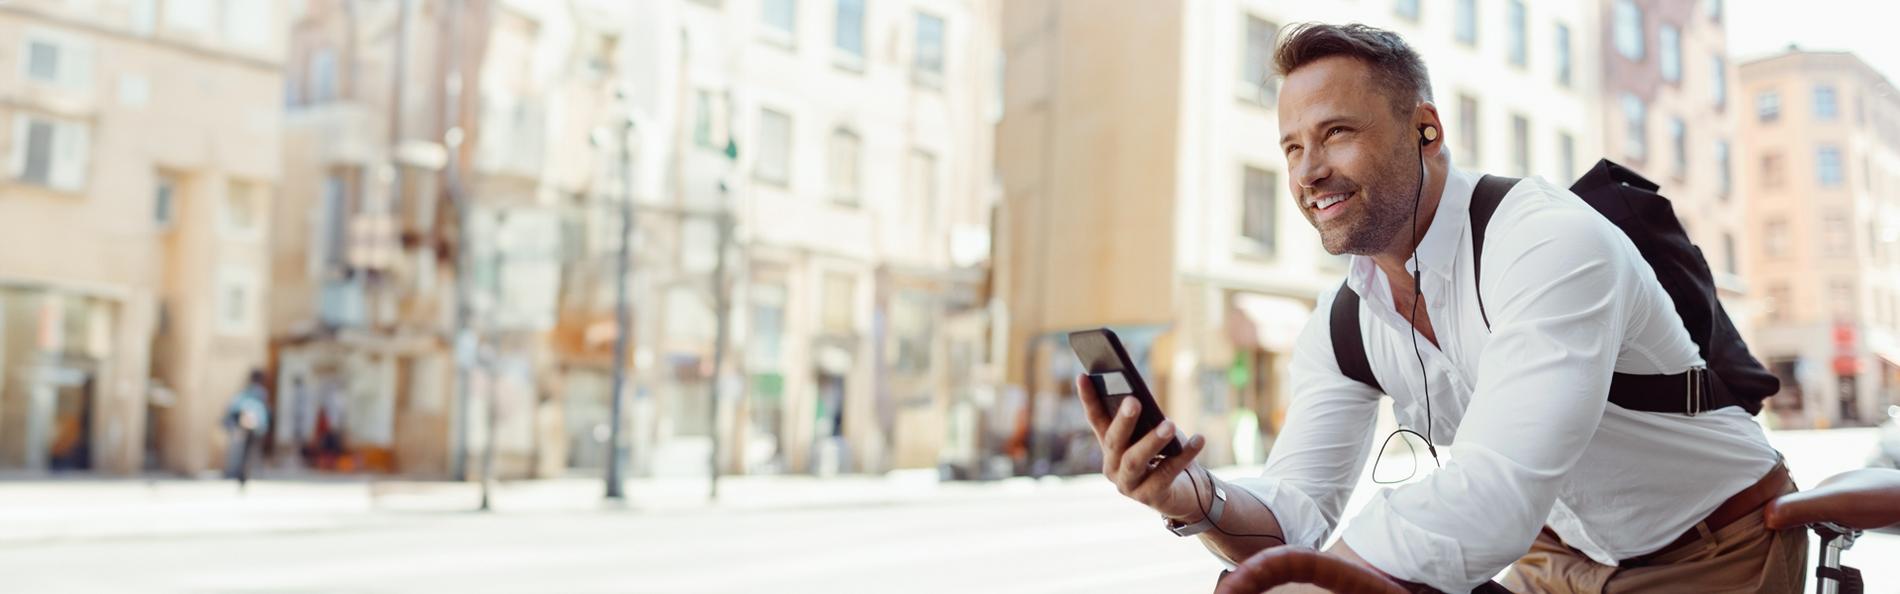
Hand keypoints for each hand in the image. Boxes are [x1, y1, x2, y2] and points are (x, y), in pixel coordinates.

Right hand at [1075, 374, 1209, 521]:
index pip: (1097, 420)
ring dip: (1152, 441)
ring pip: (1135, 460)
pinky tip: (1198, 439)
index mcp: (1111, 447)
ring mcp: (1128, 485)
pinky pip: (1167, 473)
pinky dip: (1184, 455)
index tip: (1083, 376)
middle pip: (1114, 441)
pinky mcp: (1150, 498)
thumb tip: (1146, 403)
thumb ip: (1148, 421)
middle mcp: (1113, 467)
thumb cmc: (1169, 455)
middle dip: (1123, 421)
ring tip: (1168, 424)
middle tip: (1133, 401)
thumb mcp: (1156, 433)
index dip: (1089, 400)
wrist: (1189, 493)